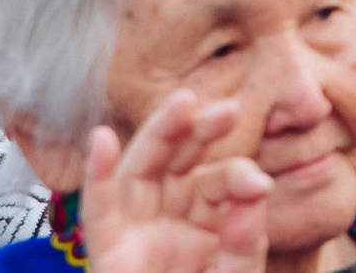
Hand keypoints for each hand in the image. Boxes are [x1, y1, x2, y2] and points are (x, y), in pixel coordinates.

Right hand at [76, 89, 271, 272]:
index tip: (257, 184)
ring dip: (158, 135)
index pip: (219, 184)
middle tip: (229, 110)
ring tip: (182, 103)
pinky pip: (99, 209)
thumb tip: (255, 188)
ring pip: (142, 172)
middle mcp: (169, 218)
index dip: (237, 175)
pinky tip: (104, 140)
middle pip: (179, 163)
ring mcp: (136, 231)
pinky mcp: (108, 252)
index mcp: (205, 221)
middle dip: (199, 133)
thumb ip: (246, 239)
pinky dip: (97, 175)